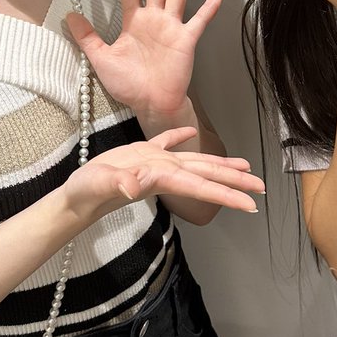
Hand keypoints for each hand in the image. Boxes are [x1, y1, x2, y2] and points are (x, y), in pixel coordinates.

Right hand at [64, 127, 264, 215]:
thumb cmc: (86, 193)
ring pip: (195, 162)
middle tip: (262, 189)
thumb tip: (134, 185)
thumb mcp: (100, 184)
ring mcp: (154, 164)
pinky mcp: (140, 154)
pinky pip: (166, 143)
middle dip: (235, 183)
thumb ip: (117, 183)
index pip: (201, 186)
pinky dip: (180, 137)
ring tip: (244, 166)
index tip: (251, 204)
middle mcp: (164, 173)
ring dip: (219, 164)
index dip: (227, 194)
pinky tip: (189, 132)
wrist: (74, 198)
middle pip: (207, 176)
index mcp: (160, 178)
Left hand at [66, 0, 222, 116]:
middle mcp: (154, 19)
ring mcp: (172, 27)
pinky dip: (209, 7)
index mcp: (134, 21)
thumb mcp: (100, 59)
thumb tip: (68, 16)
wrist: (151, 104)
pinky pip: (199, 20)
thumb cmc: (128, 84)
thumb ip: (87, 36)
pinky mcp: (186, 39)